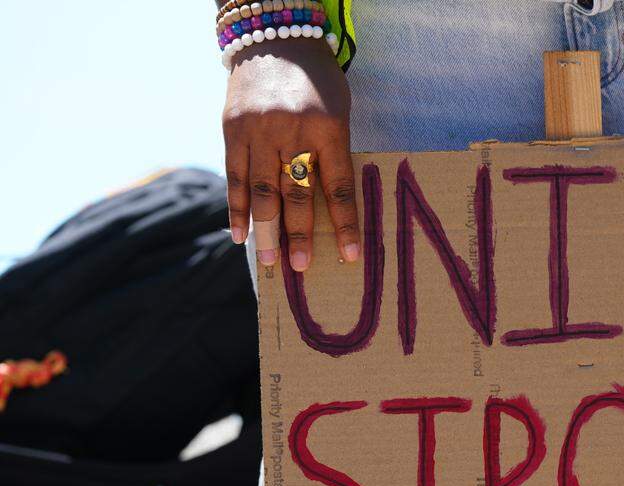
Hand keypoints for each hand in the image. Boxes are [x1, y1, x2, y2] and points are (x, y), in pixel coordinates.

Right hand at [223, 38, 357, 270]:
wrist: (275, 38)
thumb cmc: (317, 83)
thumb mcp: (338, 112)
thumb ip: (334, 154)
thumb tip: (329, 207)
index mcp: (328, 128)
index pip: (338, 186)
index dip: (345, 223)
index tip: (349, 254)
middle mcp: (291, 130)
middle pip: (296, 192)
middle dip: (299, 234)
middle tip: (300, 266)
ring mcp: (258, 130)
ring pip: (262, 190)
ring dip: (266, 229)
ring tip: (271, 260)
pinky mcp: (232, 130)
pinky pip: (235, 177)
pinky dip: (237, 208)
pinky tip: (240, 234)